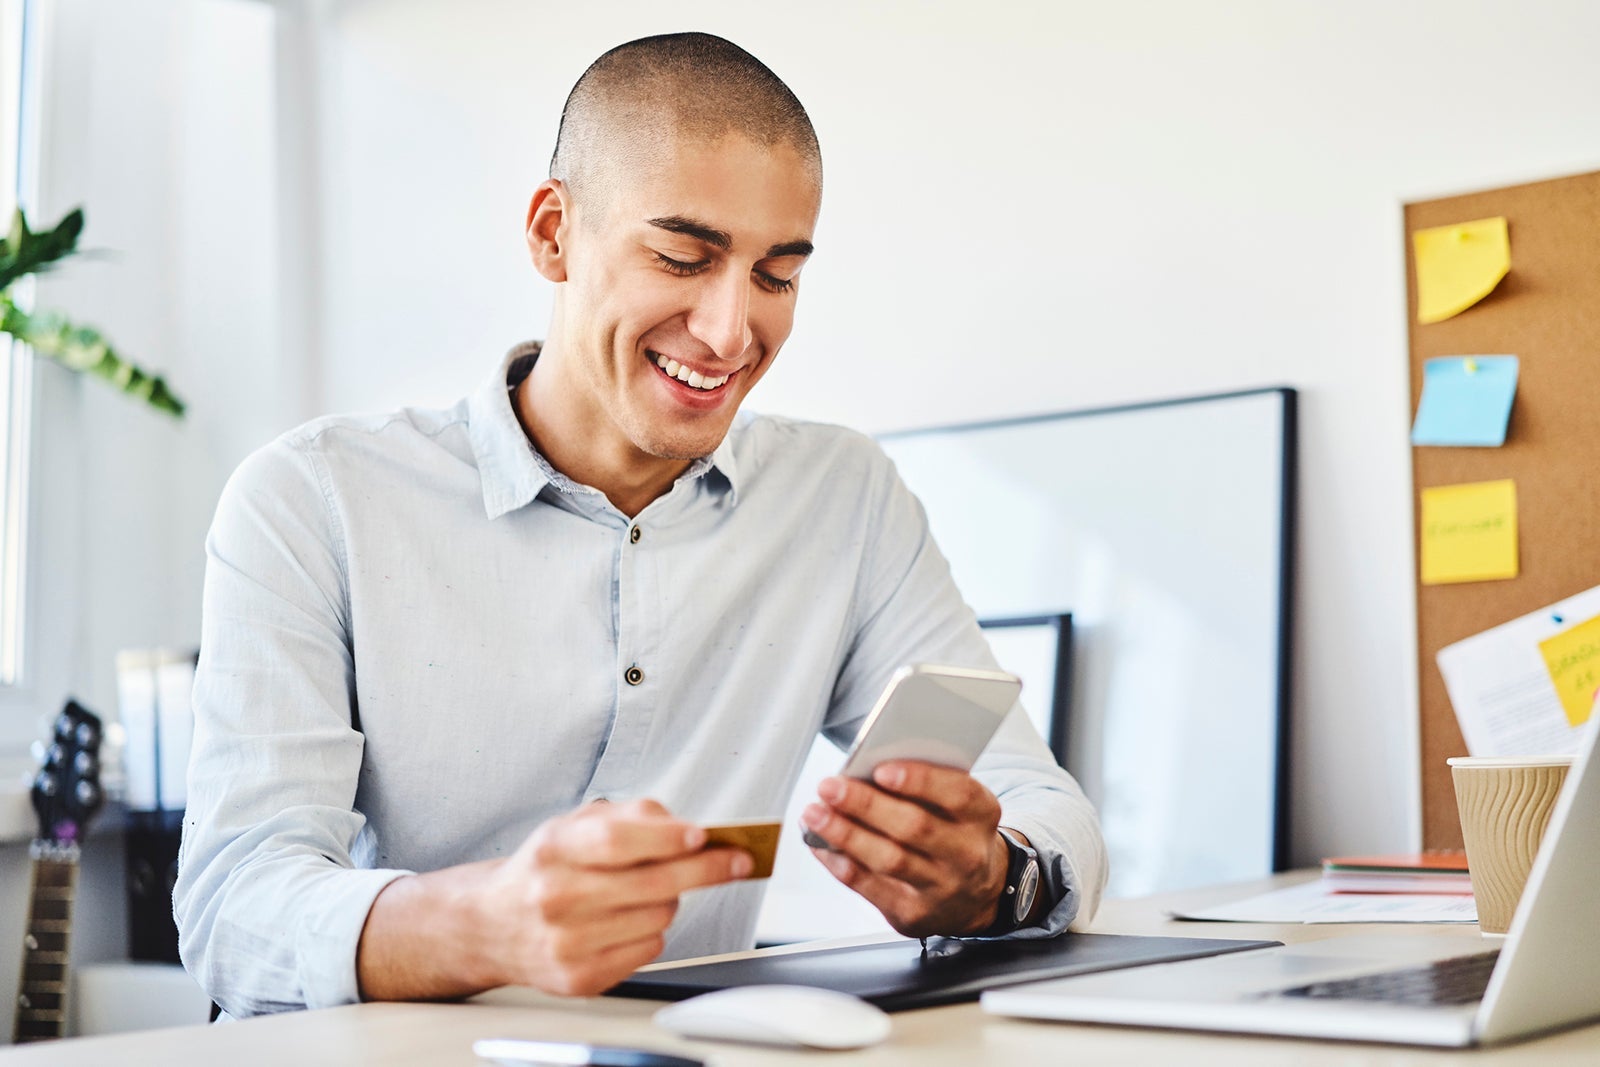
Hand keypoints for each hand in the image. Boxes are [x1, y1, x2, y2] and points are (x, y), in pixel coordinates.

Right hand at [357, 798, 752, 1000]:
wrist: (492, 924)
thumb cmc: (547, 868)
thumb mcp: (576, 824)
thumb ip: (632, 816)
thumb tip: (685, 827)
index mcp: (554, 848)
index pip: (615, 840)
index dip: (664, 837)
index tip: (702, 834)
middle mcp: (555, 897)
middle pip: (649, 884)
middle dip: (704, 870)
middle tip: (735, 861)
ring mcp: (565, 942)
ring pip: (657, 917)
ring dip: (671, 901)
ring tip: (650, 891)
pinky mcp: (578, 978)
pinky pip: (648, 950)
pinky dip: (653, 932)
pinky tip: (630, 921)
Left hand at [799, 761, 1007, 937]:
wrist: (976, 895)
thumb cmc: (955, 835)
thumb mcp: (957, 807)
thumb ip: (925, 787)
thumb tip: (865, 770)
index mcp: (981, 815)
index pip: (958, 794)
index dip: (920, 781)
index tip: (881, 769)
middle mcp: (966, 854)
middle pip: (915, 827)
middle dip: (866, 805)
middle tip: (830, 786)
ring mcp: (940, 888)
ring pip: (889, 859)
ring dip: (845, 834)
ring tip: (814, 814)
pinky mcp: (913, 913)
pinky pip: (869, 886)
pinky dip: (838, 862)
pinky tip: (819, 843)